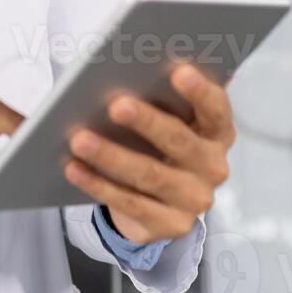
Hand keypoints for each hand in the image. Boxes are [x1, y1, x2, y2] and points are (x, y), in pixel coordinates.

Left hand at [63, 64, 233, 244]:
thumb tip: (131, 67)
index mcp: (217, 131)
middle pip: (180, 141)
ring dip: (112, 156)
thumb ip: (157, 95)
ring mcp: (194, 199)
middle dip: (147, 122)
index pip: (216, 108)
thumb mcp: (166, 118)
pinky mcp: (171, 225)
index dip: (200, 91)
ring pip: (150, 175)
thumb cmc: (157, 142)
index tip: (178, 71)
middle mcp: (213, 166)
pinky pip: (130, 203)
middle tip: (116, 105)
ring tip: (79, 139)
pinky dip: (98, 184)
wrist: (159, 200)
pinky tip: (74, 168)